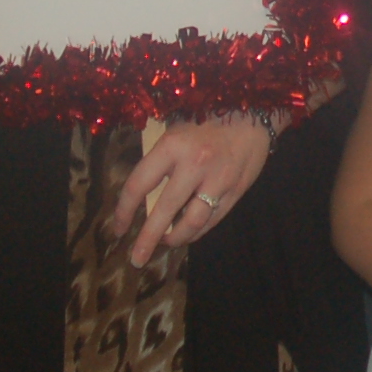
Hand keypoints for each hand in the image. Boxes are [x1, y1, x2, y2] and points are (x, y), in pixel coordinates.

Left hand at [109, 116, 272, 265]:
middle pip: (163, 211)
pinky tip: (188, 234)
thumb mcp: (176, 130)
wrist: (253, 112)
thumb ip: (160, 160)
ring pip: (192, 222)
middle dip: (146, 239)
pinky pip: (212, 219)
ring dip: (175, 238)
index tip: (118, 228)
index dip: (124, 210)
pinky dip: (197, 231)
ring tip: (165, 244)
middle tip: (136, 259)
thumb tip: (141, 194)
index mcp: (172, 145)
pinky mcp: (235, 190)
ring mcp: (217, 180)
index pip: (138, 184)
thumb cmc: (207, 118)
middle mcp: (193, 164)